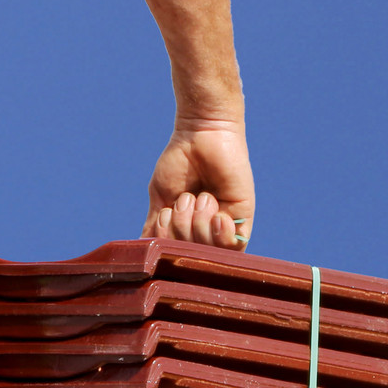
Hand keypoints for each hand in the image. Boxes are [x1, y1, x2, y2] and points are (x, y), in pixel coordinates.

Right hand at [145, 121, 255, 248]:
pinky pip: (233, 244)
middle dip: (181, 228)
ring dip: (197, 222)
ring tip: (201, 196)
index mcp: (186, 227)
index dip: (168, 241)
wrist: (198, 135)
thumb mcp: (161, 199)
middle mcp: (206, 229)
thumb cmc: (178, 163)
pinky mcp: (243, 216)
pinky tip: (216, 213)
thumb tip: (145, 251)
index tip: (165, 214)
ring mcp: (226, 224)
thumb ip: (156, 228)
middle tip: (186, 198)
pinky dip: (220, 233)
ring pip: (208, 248)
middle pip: (191, 253)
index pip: (176, 253)